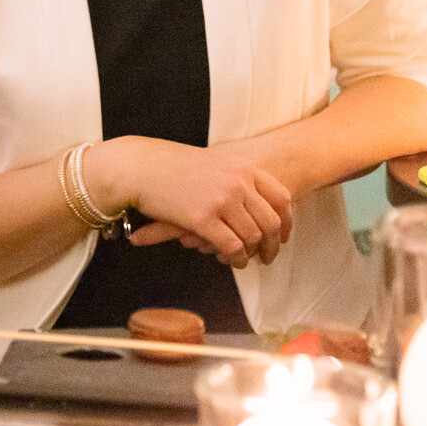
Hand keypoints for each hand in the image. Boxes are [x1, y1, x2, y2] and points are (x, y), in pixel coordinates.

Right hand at [87, 137, 292, 268]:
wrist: (139, 166)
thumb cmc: (170, 165)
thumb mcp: (212, 164)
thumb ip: (234, 178)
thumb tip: (252, 200)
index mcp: (243, 168)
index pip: (281, 198)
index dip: (286, 221)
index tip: (283, 236)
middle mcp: (238, 183)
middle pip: (270, 222)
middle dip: (272, 245)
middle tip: (268, 257)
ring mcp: (222, 200)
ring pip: (253, 237)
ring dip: (252, 254)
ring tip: (244, 261)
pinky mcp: (204, 219)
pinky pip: (232, 246)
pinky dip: (236, 258)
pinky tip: (231, 261)